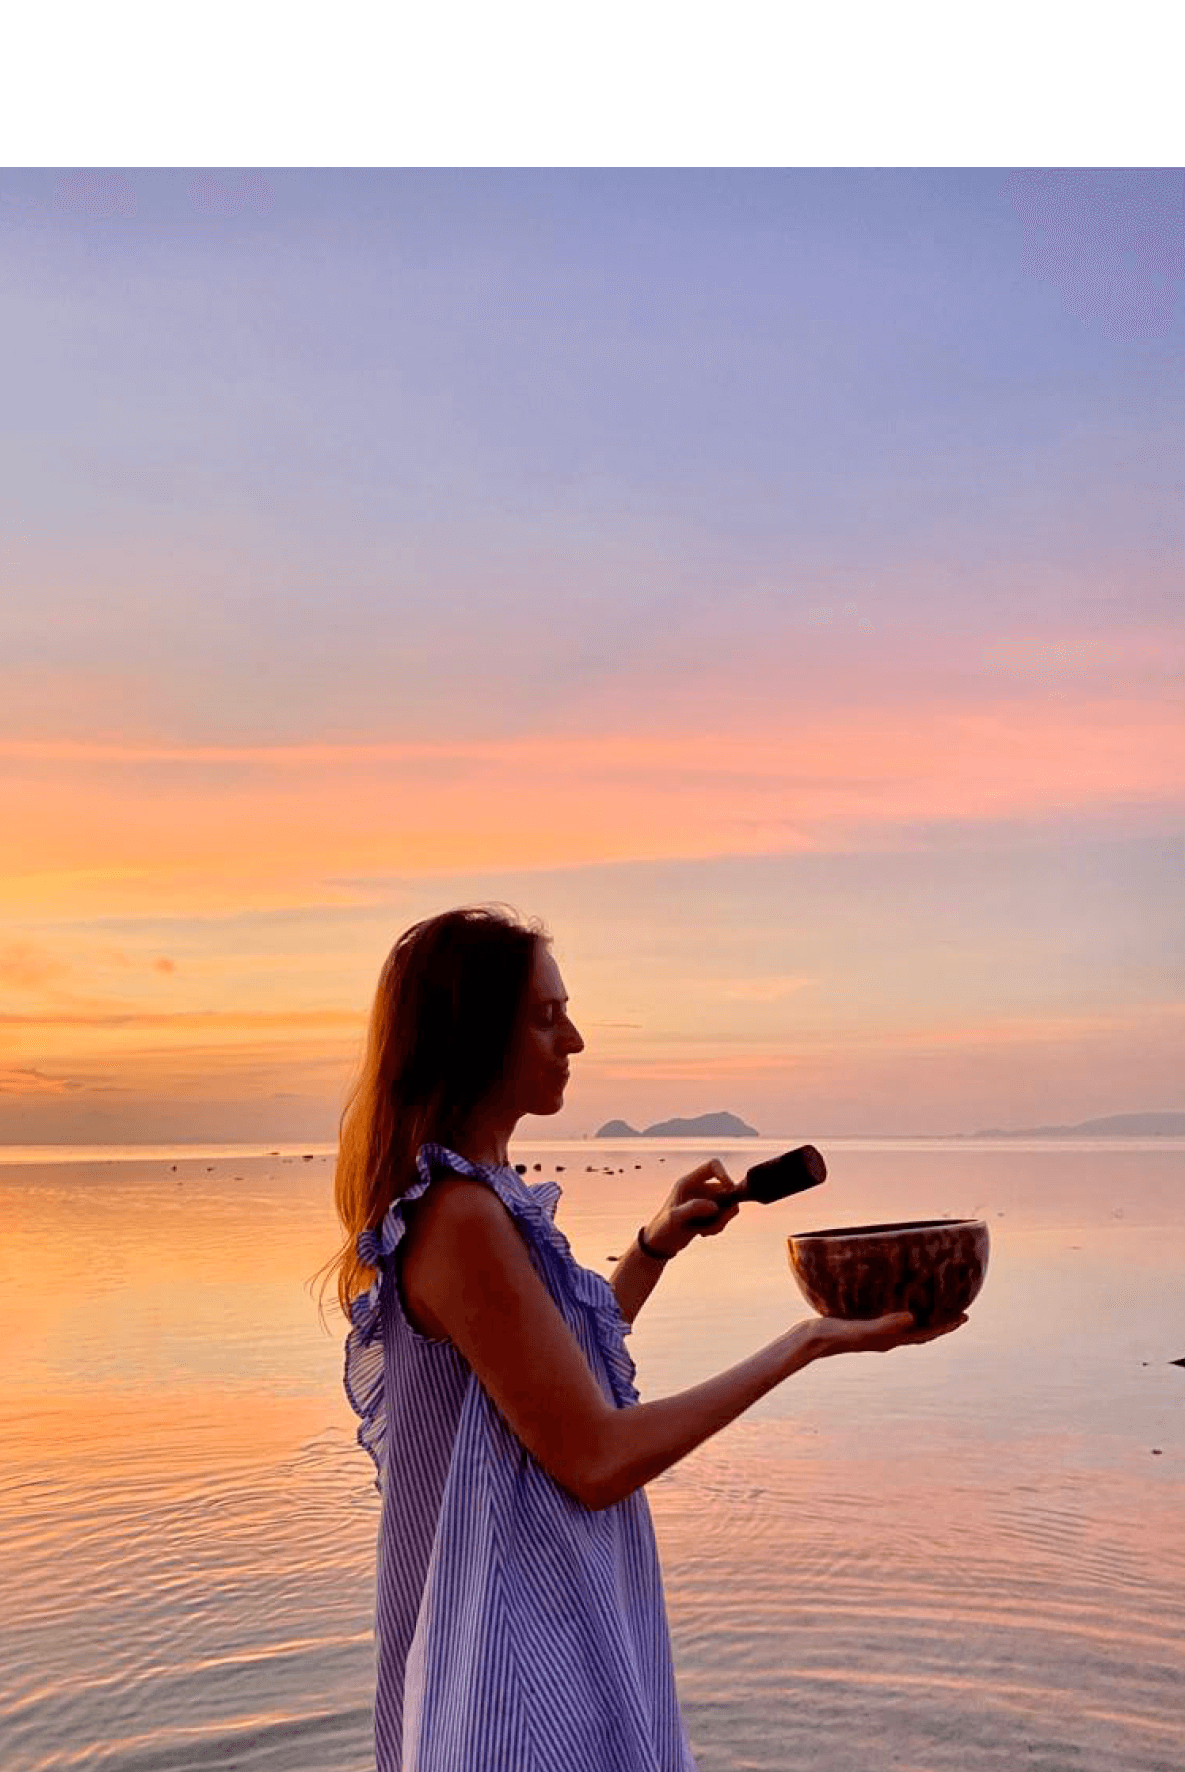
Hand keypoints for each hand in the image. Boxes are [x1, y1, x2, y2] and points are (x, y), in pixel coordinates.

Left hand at [645, 1159, 741, 1257]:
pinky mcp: (709, 1213)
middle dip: (724, 1209)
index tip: (729, 1190)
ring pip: (727, 1205)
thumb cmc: (663, 1228)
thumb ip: (693, 1208)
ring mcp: (705, 1200)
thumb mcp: (674, 1218)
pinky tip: (703, 1232)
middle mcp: (699, 1188)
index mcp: (689, 1182)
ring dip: (721, 1220)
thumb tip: (714, 1206)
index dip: (724, 1174)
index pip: (712, 1166)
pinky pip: (724, 1216)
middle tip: (715, 1224)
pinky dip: (718, 1226)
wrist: (661, 1243)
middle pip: (726, 1189)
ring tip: (705, 1231)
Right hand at [807, 1310, 969, 1358]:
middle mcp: (887, 1338)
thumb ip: (885, 1325)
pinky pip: (893, 1318)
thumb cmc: (833, 1334)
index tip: (965, 1316)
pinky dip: (904, 1312)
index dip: (946, 1326)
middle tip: (960, 1310)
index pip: (925, 1333)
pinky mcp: (864, 1325)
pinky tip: (899, 1301)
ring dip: (925, 1318)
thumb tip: (912, 1318)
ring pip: (909, 1326)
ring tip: (936, 1305)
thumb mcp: (860, 1328)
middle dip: (941, 1322)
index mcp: (890, 1340)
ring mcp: (876, 1333)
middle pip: (922, 1331)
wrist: (809, 1341)